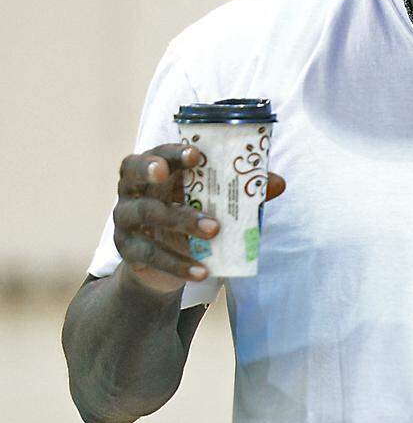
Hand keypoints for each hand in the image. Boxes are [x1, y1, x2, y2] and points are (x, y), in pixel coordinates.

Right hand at [113, 143, 285, 294]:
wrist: (164, 265)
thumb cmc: (190, 216)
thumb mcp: (214, 203)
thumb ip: (242, 191)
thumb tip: (277, 183)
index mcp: (155, 169)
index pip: (157, 151)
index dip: (172, 151)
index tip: (195, 154)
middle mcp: (133, 188)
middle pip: (132, 171)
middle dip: (150, 169)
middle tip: (166, 174)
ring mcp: (125, 218)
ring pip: (146, 213)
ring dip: (180, 220)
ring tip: (214, 230)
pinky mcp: (127, 249)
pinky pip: (149, 254)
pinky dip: (177, 263)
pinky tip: (202, 271)